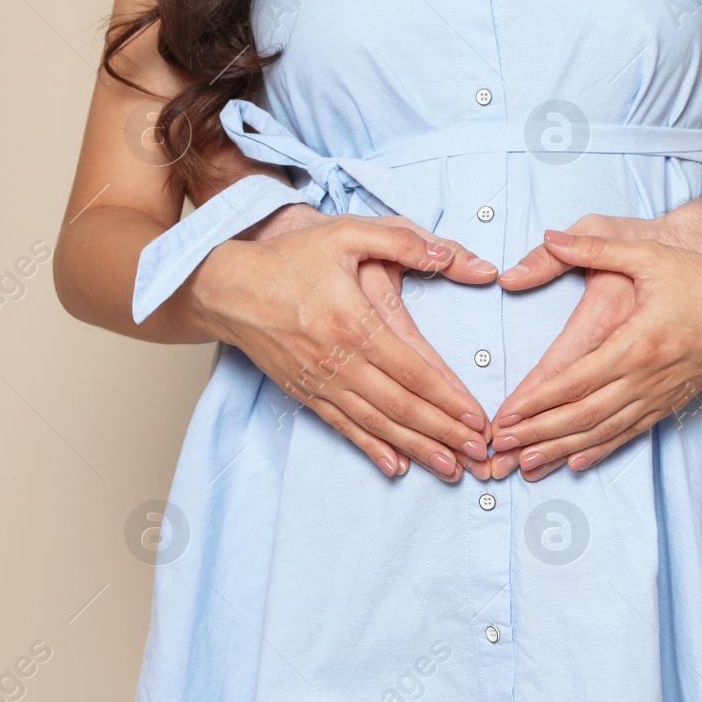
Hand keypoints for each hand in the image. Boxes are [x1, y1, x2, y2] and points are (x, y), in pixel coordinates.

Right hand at [192, 209, 498, 481]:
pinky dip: (372, 449)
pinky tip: (396, 467)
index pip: (414, 370)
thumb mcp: (347, 233)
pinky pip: (343, 427)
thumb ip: (405, 241)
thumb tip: (455, 256)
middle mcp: (339, 360)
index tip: (478, 418)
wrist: (223, 286)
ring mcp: (319, 381)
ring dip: (416, 448)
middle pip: (402, 405)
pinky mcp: (303, 392)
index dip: (449, 397)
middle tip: (478, 455)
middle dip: (444, 432)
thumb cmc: (288, 257)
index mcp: (355, 323)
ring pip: (377, 423)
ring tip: (450, 468)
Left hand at [488, 228, 701, 479]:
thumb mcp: (648, 254)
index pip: (575, 380)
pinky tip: (576, 460)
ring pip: (602, 430)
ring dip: (561, 448)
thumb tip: (551, 237)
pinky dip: (600, 449)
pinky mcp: (671, 402)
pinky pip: (629, 432)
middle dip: (538, 434)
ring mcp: (659, 394)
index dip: (537, 401)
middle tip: (501, 447)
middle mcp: (645, 377)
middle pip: (582, 414)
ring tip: (526, 464)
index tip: (506, 416)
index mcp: (635, 342)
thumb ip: (596, 246)